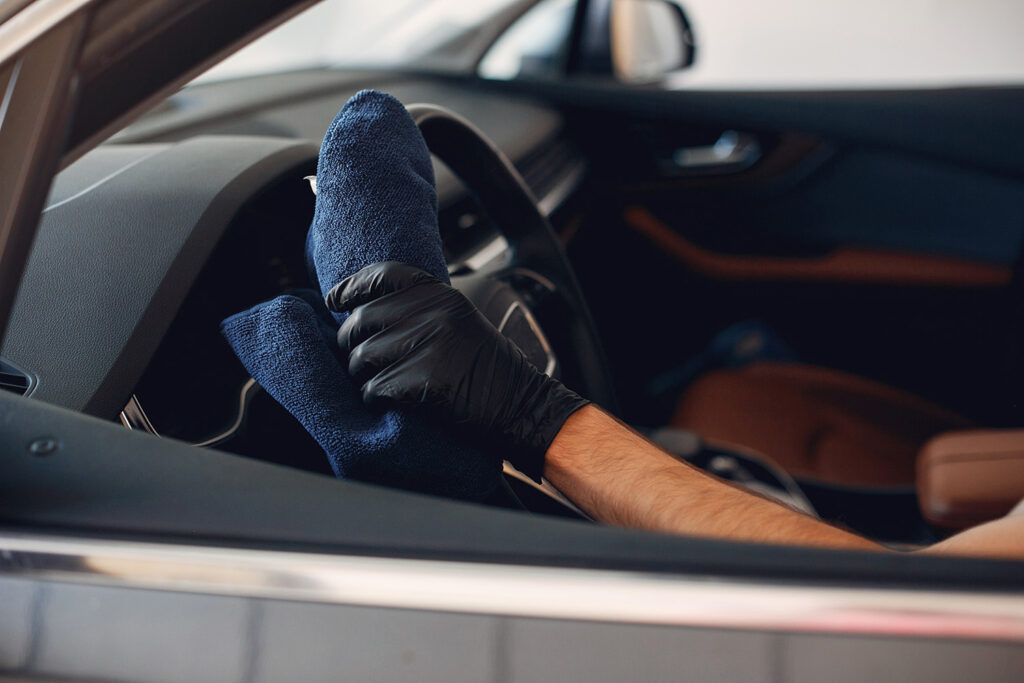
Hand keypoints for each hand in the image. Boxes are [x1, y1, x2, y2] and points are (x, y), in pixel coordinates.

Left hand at [326, 261, 588, 479]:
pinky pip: (373, 389)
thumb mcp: (458, 322)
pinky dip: (376, 400)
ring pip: (360, 359)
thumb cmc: (488, 369)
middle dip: (352, 345)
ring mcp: (429, 346)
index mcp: (441, 295)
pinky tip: (395, 403)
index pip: (382, 276)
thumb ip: (417, 312)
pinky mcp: (424, 381)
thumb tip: (359, 315)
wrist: (522, 406)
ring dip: (363, 376)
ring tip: (383, 384)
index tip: (333, 300)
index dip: (351, 287)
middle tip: (362, 362)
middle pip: (361, 322)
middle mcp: (434, 314)